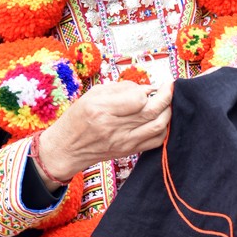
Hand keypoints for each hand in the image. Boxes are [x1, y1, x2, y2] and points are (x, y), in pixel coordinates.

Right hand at [36, 81, 172, 186]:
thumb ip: (120, 88)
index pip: (138, 99)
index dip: (148, 89)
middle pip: (152, 111)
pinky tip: (161, 119)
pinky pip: (156, 141)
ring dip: (168, 112)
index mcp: (102, 109)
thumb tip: (145, 88)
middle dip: (166, 96)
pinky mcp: (129, 151)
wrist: (67, 148)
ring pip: (158, 126)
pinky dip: (164, 128)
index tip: (149, 85)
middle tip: (169, 87)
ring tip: (167, 102)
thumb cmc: (78, 118)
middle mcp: (114, 127)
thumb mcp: (92, 94)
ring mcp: (124, 142)